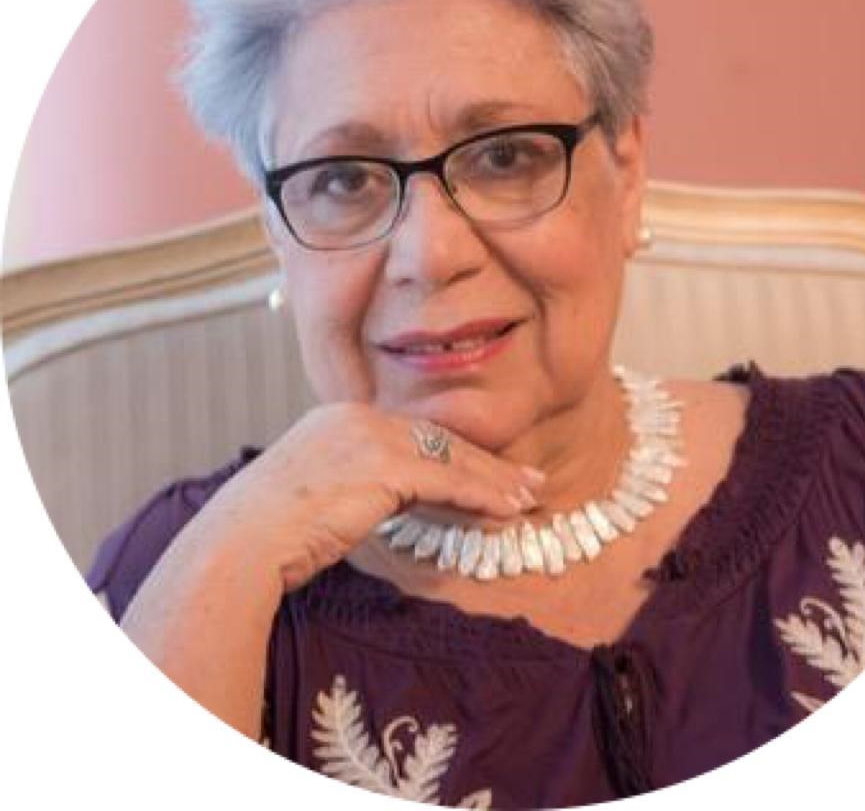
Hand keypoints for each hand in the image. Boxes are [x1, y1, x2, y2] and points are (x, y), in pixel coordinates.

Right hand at [204, 403, 542, 592]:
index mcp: (340, 417)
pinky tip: (507, 510)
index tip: (488, 470)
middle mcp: (358, 416)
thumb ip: (352, 484)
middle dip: (487, 464)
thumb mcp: (313, 494)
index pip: (413, 435)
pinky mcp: (384, 466)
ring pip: (450, 458)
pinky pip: (447, 481)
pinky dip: (482, 496)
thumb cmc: (267, 533)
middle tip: (526, 480)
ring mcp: (371, 437)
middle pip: (438, 440)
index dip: (456, 455)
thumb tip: (381, 499)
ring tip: (529, 498)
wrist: (238, 544)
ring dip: (495, 481)